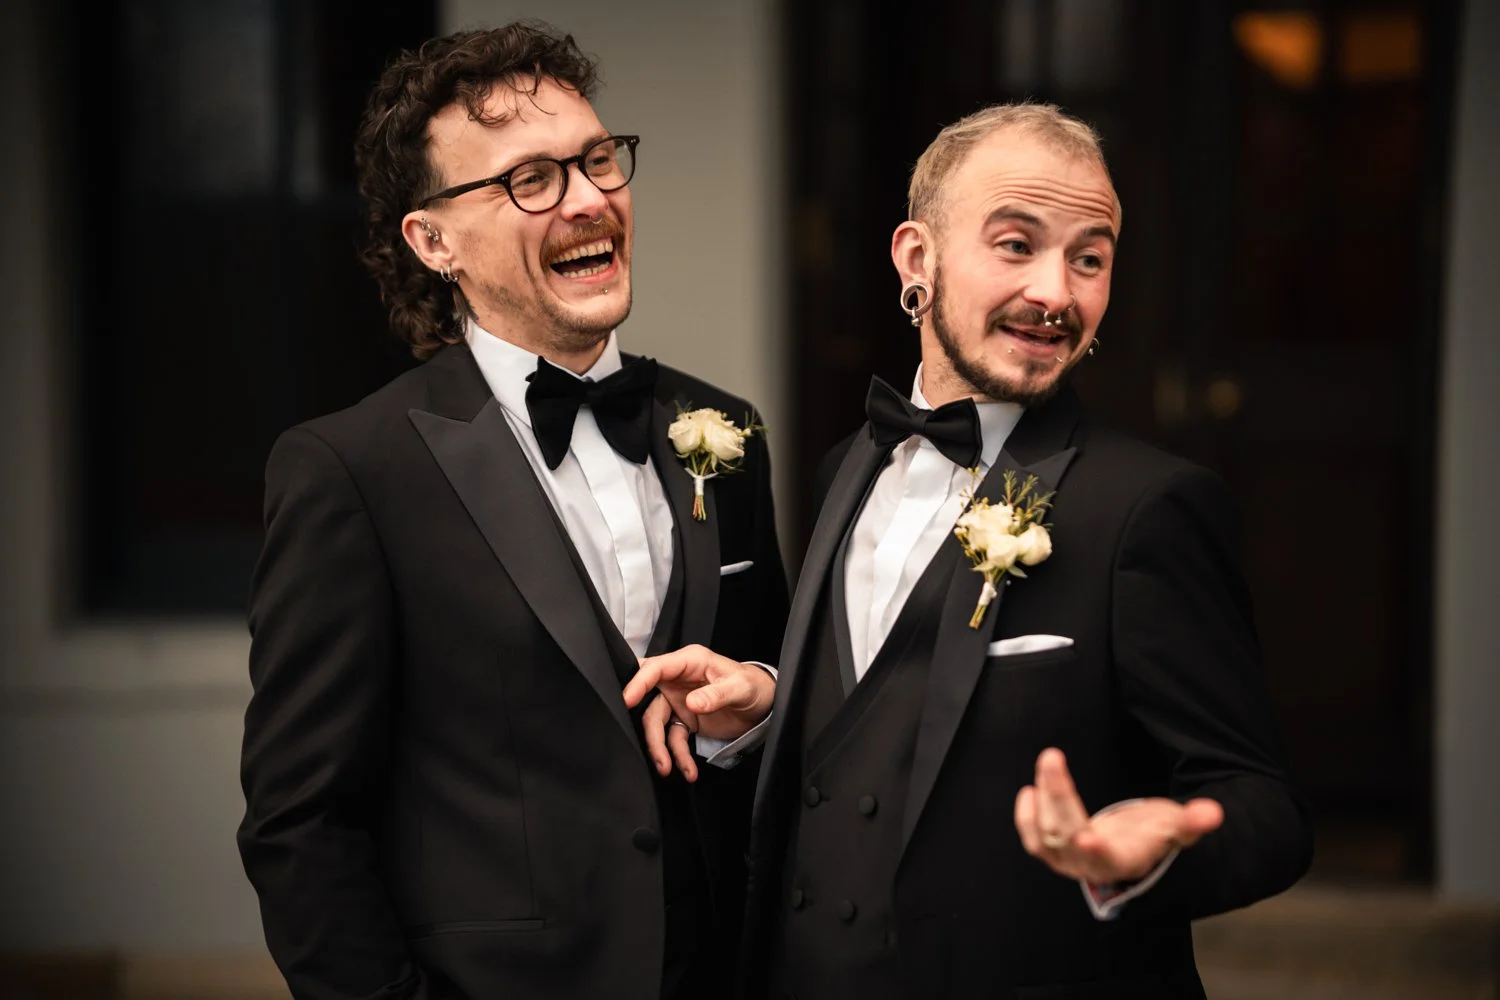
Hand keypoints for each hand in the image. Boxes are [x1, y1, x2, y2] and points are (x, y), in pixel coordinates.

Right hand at [623, 644, 775, 780]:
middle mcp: (678, 680)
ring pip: (657, 724)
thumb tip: (691, 703)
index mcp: (689, 662)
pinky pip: (673, 738)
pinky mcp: (684, 720)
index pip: (655, 668)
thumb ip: (717, 694)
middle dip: (649, 729)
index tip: (626, 701)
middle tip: (654, 751)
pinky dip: (678, 756)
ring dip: (660, 748)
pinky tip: (688, 771)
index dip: (638, 683)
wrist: (764, 705)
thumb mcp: (740, 688)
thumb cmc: (753, 686)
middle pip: (649, 702)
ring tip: (668, 769)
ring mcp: (678, 701)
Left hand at [1014, 747, 1222, 883]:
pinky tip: (1029, 789)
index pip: (1106, 860)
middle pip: (1066, 835)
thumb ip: (1192, 822)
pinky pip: (1032, 839)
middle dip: (1057, 796)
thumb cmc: (1155, 836)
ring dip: (1041, 798)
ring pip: (1044, 837)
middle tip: (1052, 757)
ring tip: (1049, 762)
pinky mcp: (1053, 849)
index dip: (1095, 852)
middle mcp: (1090, 865)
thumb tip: (1214, 813)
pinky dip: (1026, 816)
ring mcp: (1068, 860)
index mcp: (1123, 862)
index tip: (1087, 837)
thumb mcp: (1177, 828)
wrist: (1133, 851)